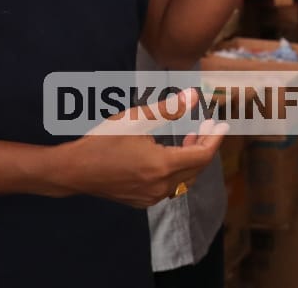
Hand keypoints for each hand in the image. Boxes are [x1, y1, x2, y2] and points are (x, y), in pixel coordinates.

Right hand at [47, 89, 226, 207]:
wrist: (74, 170)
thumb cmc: (103, 140)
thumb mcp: (136, 119)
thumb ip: (169, 109)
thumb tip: (195, 96)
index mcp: (161, 166)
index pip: (202, 155)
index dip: (214, 138)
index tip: (222, 123)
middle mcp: (160, 187)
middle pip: (196, 168)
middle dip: (205, 145)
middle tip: (207, 124)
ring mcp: (151, 197)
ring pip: (185, 179)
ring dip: (192, 158)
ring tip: (190, 135)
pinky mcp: (142, 200)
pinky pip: (170, 187)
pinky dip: (179, 170)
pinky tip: (172, 154)